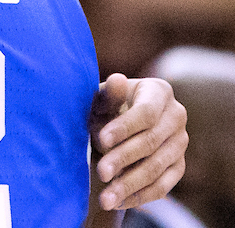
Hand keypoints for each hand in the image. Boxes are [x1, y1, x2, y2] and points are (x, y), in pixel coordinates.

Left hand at [90, 73, 187, 209]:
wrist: (115, 128)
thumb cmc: (105, 108)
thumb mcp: (102, 99)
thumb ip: (109, 94)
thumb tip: (117, 79)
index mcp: (159, 92)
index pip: (145, 113)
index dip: (124, 127)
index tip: (101, 139)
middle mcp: (176, 116)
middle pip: (151, 142)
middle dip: (123, 158)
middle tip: (100, 172)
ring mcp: (180, 142)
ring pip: (157, 167)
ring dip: (129, 184)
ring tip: (106, 197)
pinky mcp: (178, 166)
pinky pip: (162, 186)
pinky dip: (139, 195)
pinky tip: (118, 201)